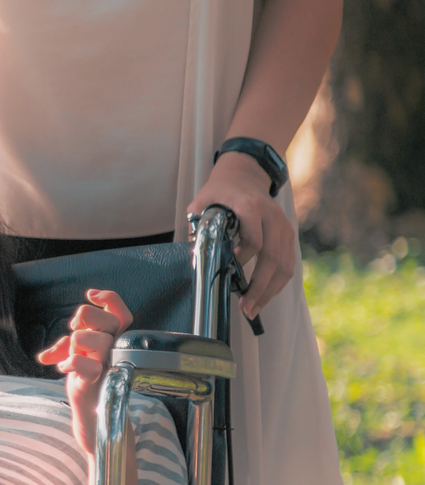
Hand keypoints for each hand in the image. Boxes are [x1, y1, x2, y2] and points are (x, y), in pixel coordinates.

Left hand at [36, 289, 132, 453]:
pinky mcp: (96, 381)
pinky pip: (83, 364)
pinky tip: (63, 368)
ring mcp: (108, 365)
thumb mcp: (76, 353)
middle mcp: (116, 350)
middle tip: (75, 332)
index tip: (90, 295)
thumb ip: (68, 342)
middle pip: (104, 319)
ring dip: (71, 346)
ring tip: (70, 357)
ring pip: (87, 338)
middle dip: (82, 320)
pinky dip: (69, 362)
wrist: (90, 411)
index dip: (108, 298)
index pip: (121, 312)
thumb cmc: (85, 378)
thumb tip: (53, 347)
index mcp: (115, 339)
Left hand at [186, 150, 296, 318]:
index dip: (243, 259)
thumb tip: (196, 260)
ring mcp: (284, 226)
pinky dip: (277, 282)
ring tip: (253, 309)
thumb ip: (198, 228)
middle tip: (245, 307)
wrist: (245, 174)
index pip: (254, 240)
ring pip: (285, 263)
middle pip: (273, 257)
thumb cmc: (220, 191)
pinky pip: (288, 263)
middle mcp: (272, 217)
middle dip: (259, 286)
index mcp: (250, 207)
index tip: (229, 275)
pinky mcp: (288, 235)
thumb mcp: (202, 202)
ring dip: (270, 290)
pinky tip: (264, 297)